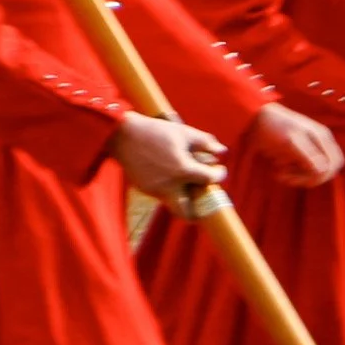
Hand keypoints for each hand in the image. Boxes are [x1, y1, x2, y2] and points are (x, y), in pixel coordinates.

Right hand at [112, 114, 228, 201]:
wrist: (123, 135)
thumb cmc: (155, 131)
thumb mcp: (182, 132)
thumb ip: (205, 142)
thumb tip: (222, 152)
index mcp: (183, 169)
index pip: (209, 179)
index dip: (219, 174)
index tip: (219, 170)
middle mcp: (170, 185)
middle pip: (186, 212)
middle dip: (196, 212)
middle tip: (201, 202)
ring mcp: (155, 189)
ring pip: (172, 202)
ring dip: (181, 196)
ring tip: (184, 182)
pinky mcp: (144, 188)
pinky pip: (160, 193)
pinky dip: (167, 188)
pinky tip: (166, 174)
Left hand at [248, 105, 344, 186]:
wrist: (254, 118)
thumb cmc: (273, 126)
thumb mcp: (289, 140)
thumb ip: (307, 155)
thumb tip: (323, 171)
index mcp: (322, 138)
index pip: (335, 163)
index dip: (324, 175)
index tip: (304, 179)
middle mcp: (320, 144)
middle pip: (326, 171)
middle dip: (308, 178)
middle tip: (287, 178)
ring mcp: (310, 150)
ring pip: (313, 174)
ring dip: (297, 178)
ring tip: (279, 174)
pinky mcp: (299, 156)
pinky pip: (302, 172)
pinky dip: (292, 175)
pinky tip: (278, 172)